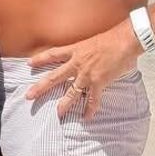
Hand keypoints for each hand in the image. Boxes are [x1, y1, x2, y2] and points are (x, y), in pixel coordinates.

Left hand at [26, 21, 141, 119]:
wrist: (125, 40)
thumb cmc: (112, 38)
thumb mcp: (92, 41)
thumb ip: (86, 50)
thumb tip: (86, 55)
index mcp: (76, 50)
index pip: (53, 54)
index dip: (40, 59)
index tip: (29, 63)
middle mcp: (78, 63)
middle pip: (55, 77)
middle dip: (41, 87)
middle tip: (29, 95)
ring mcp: (87, 74)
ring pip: (72, 92)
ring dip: (64, 103)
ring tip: (58, 113)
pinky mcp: (99, 82)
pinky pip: (92, 99)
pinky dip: (90, 109)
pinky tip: (86, 117)